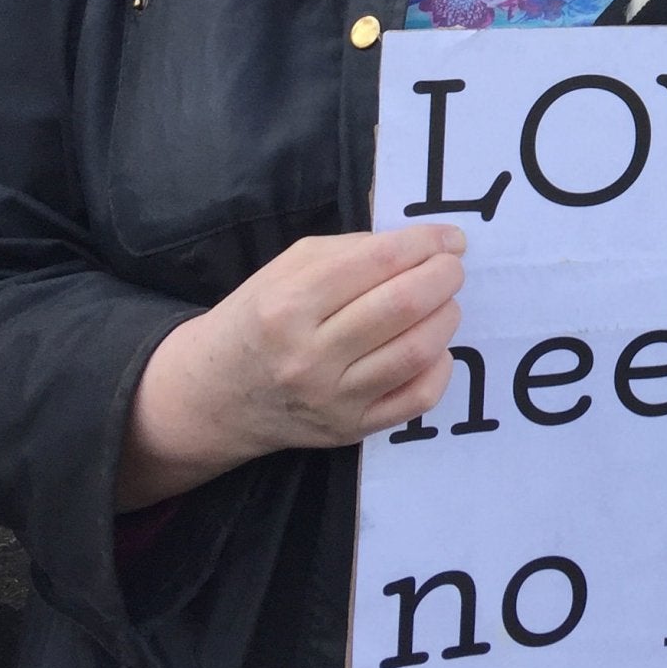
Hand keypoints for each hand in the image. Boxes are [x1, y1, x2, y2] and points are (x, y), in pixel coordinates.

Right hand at [119, 226, 466, 509]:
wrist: (213, 396)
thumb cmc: (257, 320)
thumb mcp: (286, 269)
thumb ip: (351, 250)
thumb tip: (421, 242)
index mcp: (288, 305)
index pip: (378, 263)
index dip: (425, 243)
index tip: (450, 237)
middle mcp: (309, 356)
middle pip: (403, 306)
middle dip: (443, 276)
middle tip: (452, 266)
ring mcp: (332, 399)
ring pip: (417, 351)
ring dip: (446, 316)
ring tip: (444, 302)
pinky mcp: (351, 430)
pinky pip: (418, 399)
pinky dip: (440, 366)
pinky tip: (434, 347)